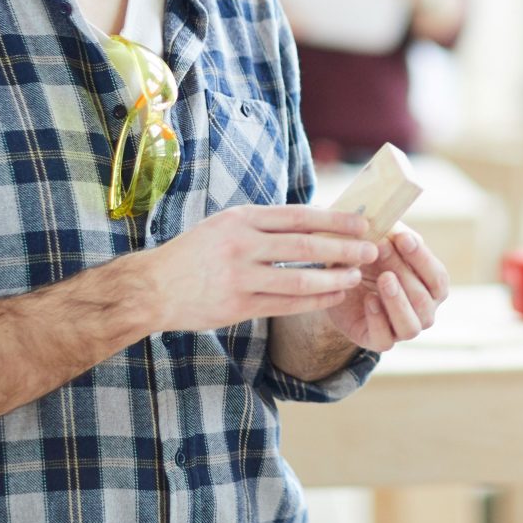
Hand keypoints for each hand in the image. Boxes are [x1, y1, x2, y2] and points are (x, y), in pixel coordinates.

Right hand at [143, 204, 375, 331]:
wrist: (152, 288)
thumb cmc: (194, 253)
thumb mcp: (224, 225)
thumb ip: (262, 224)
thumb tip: (312, 221)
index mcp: (240, 219)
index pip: (297, 216)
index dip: (334, 219)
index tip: (361, 222)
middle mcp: (241, 245)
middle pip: (304, 247)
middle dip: (343, 249)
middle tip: (371, 249)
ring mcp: (239, 278)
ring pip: (298, 280)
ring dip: (333, 279)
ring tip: (356, 277)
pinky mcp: (238, 307)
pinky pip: (285, 305)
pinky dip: (314, 302)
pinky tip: (334, 297)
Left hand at [319, 224, 450, 351]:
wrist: (338, 284)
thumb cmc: (369, 259)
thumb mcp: (380, 241)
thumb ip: (391, 233)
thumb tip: (391, 221)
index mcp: (431, 288)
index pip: (438, 278)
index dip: (422, 258)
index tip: (402, 237)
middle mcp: (423, 311)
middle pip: (423, 299)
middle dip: (403, 271)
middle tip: (382, 248)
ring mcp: (402, 328)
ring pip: (411, 325)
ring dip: (398, 300)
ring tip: (384, 278)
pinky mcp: (378, 340)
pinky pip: (385, 339)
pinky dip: (378, 319)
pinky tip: (369, 299)